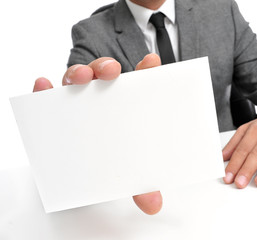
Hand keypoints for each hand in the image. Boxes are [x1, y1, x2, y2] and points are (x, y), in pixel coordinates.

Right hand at [33, 53, 162, 214]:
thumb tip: (153, 204)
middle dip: (107, 67)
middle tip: (111, 71)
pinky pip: (49, 94)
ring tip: (80, 77)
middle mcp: (103, 98)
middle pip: (106, 74)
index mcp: (126, 104)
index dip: (146, 70)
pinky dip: (46, 89)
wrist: (84, 169)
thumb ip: (141, 184)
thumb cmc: (112, 159)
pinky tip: (44, 86)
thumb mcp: (127, 170)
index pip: (139, 82)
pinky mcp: (57, 108)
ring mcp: (80, 100)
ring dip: (78, 72)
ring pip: (78, 78)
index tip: (151, 62)